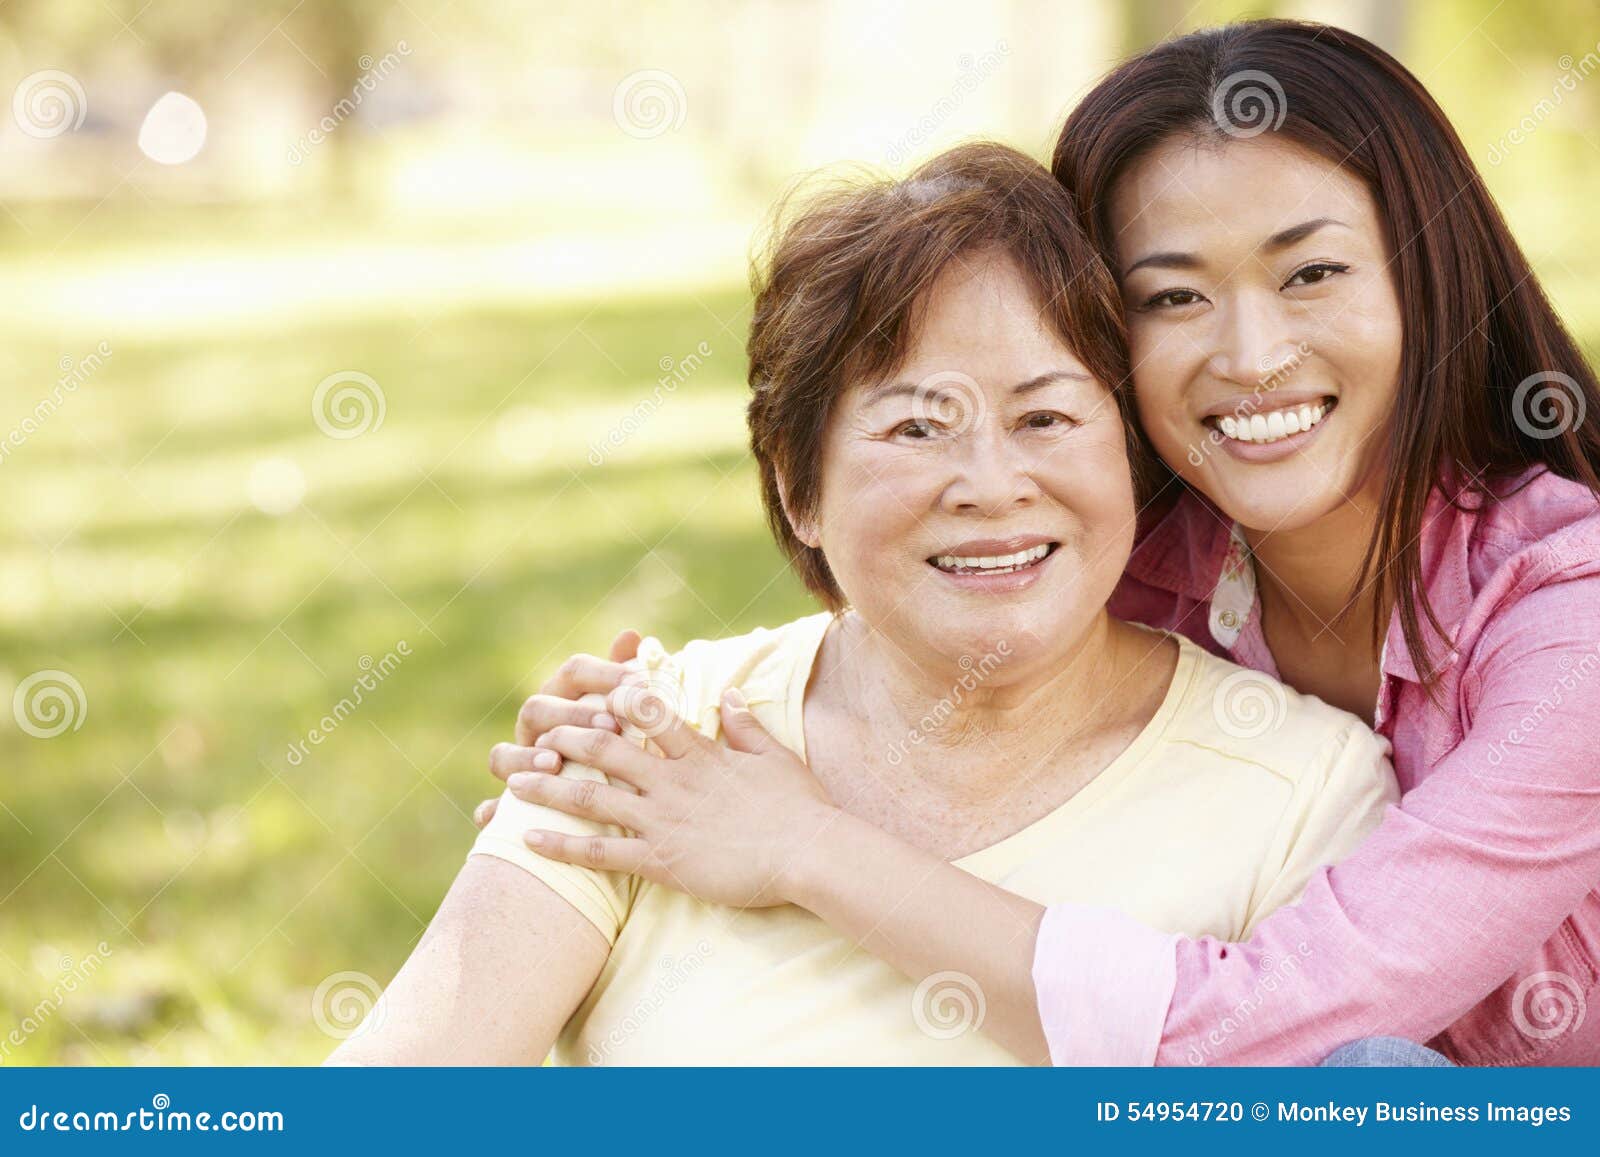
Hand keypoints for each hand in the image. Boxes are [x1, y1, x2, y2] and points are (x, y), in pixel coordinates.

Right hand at [474, 630, 640, 828]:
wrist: (622, 805)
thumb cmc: (629, 752)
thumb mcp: (636, 718)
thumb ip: (630, 679)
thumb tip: (631, 635)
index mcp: (566, 698)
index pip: (575, 672)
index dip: (603, 674)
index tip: (639, 683)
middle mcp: (537, 729)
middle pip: (537, 708)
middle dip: (571, 715)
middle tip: (610, 725)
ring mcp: (518, 765)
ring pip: (502, 754)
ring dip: (525, 757)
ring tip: (554, 762)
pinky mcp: (512, 806)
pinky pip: (491, 807)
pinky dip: (493, 809)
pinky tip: (500, 813)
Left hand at [503, 686, 839, 907]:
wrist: (810, 854)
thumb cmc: (800, 808)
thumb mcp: (774, 756)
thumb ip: (744, 725)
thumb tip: (726, 694)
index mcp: (700, 754)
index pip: (648, 714)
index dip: (615, 701)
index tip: (590, 693)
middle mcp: (673, 781)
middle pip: (606, 748)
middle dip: (565, 736)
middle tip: (534, 730)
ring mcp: (664, 820)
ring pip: (593, 796)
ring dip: (549, 786)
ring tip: (512, 780)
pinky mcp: (662, 860)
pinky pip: (601, 852)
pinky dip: (562, 845)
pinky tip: (529, 839)